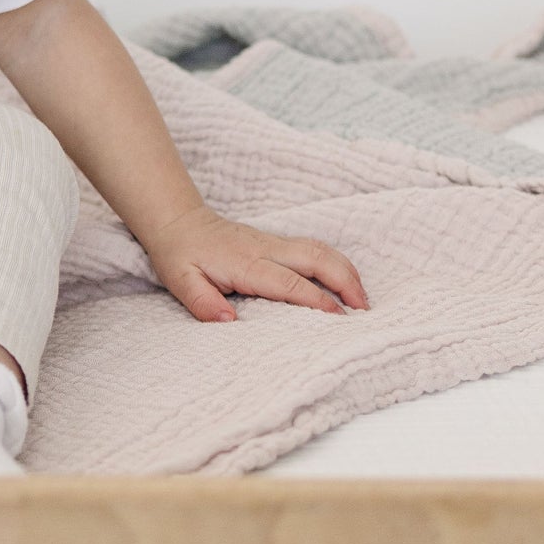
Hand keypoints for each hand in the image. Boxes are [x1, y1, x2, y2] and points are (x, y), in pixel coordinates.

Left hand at [149, 203, 369, 322]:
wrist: (179, 221)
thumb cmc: (180, 255)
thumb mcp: (181, 281)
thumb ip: (203, 302)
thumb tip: (229, 322)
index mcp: (246, 263)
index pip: (288, 282)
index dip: (316, 299)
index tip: (339, 318)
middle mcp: (266, 248)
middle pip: (316, 257)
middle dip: (345, 281)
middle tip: (364, 310)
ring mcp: (273, 242)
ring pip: (320, 249)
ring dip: (346, 271)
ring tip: (363, 299)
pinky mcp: (276, 241)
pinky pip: (314, 248)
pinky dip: (336, 263)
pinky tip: (345, 280)